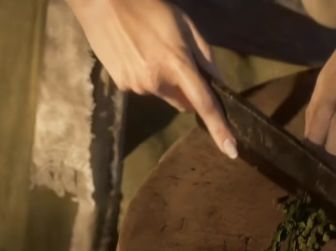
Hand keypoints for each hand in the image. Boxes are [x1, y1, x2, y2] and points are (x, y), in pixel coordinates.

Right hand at [67, 0, 236, 157]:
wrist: (104, 3)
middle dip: (186, 90)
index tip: (231, 150)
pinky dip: (145, 76)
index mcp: (177, 64)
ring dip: (163, 80)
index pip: (204, 104)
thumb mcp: (185, 25)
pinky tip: (134, 53)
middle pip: (183, 101)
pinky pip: (143, 88)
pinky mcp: (122, 86)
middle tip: (174, 58)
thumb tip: (219, 84)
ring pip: (162, 94)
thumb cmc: (149, 8)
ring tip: (148, 50)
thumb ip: (205, 57)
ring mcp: (137, 86)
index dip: (220, 129)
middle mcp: (156, 82)